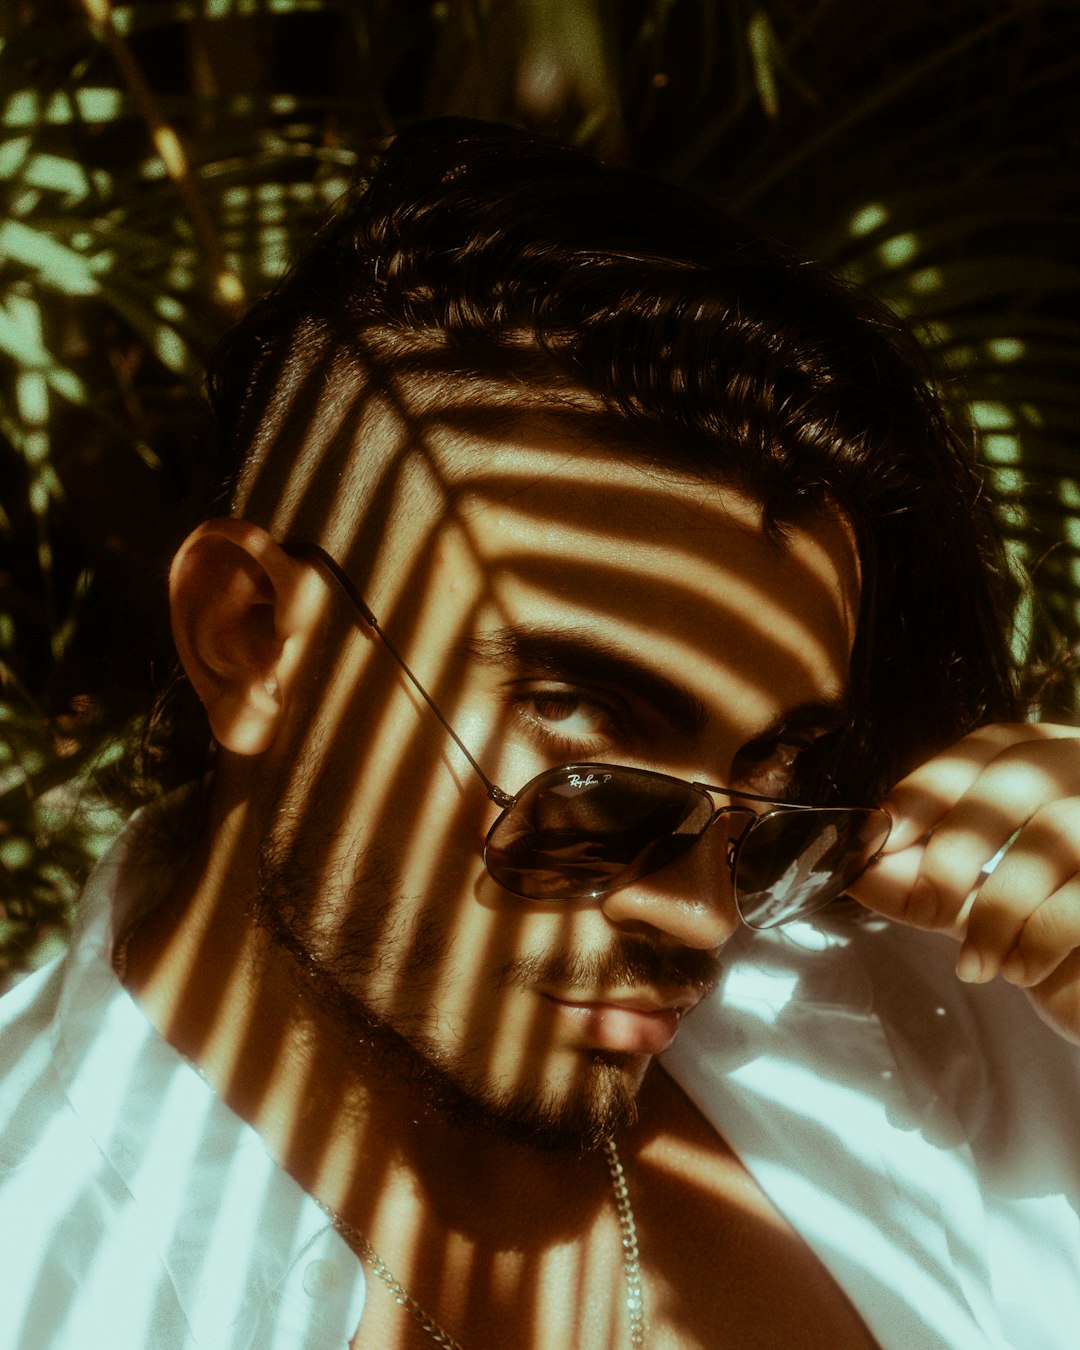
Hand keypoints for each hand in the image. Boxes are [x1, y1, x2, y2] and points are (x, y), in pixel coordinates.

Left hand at [846, 723, 1079, 1044]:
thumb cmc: (1051, 944)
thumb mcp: (975, 906)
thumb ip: (919, 882)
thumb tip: (857, 869)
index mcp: (1056, 767)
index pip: (991, 745)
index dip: (930, 784)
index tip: (883, 835)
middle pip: (1018, 775)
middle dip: (954, 847)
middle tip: (923, 910)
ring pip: (1056, 831)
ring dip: (999, 906)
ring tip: (978, 962)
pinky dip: (1041, 935)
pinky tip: (1021, 970)